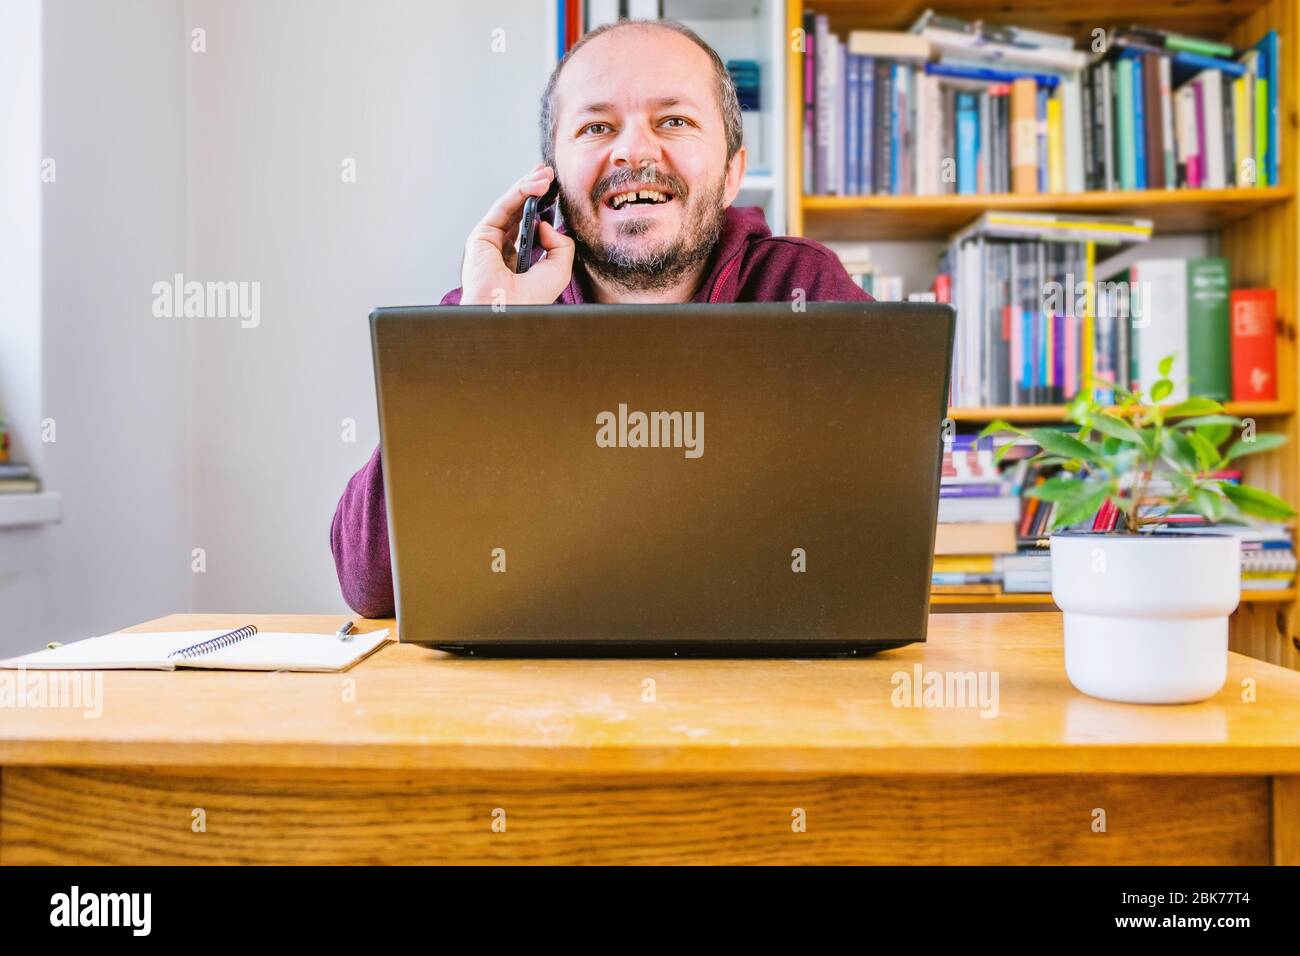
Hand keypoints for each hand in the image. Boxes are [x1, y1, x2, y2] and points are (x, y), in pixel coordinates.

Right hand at [459, 163, 574, 305]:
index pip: (529, 228)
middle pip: (518, 212)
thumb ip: (559, 244)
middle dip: (533, 190)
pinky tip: (537, 185)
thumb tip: (545, 223)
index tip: (554, 193)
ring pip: (511, 206)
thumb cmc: (531, 298)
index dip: (541, 208)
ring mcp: (490, 242)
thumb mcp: (559, 269)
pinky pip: (504, 207)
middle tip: (549, 174)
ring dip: (528, 186)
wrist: (509, 308)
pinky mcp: (481, 234)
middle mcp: (502, 250)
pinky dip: (520, 192)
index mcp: (517, 261)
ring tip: (547, 174)